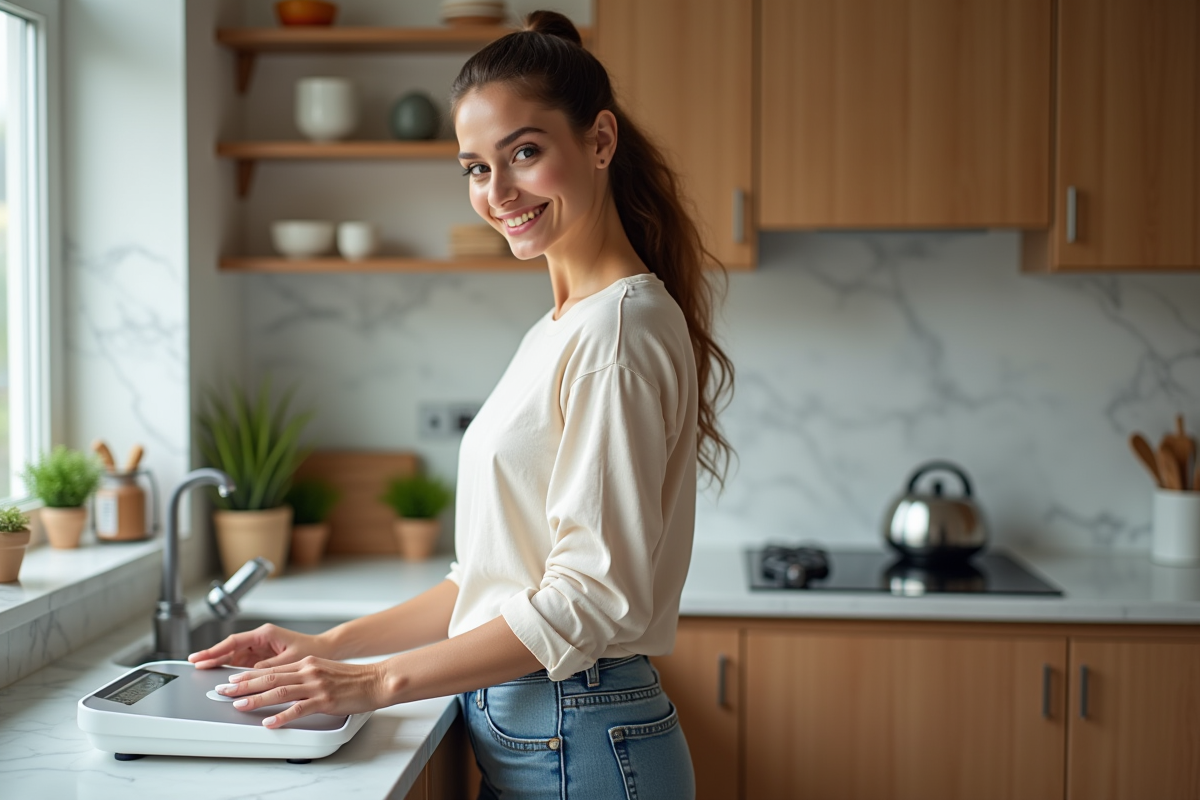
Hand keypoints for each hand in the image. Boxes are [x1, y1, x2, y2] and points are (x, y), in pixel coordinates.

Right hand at [187, 623, 331, 669]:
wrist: (326, 651)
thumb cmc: (311, 650)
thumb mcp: (289, 660)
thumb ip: (268, 668)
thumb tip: (249, 676)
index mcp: (265, 634)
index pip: (234, 642)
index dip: (215, 650)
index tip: (201, 656)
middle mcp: (261, 640)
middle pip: (231, 649)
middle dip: (213, 656)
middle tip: (195, 664)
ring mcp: (261, 649)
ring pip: (235, 657)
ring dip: (221, 664)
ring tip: (204, 671)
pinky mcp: (264, 658)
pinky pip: (244, 664)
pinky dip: (233, 670)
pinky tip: (224, 677)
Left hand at [214, 656, 390, 727]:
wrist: (376, 680)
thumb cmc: (353, 679)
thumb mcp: (324, 671)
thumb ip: (304, 676)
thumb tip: (283, 684)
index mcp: (306, 664)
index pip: (271, 668)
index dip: (248, 675)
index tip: (231, 679)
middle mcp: (308, 671)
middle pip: (270, 677)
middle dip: (244, 685)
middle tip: (224, 690)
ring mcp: (316, 686)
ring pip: (280, 691)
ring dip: (257, 699)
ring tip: (239, 705)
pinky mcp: (325, 700)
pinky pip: (299, 709)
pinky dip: (282, 716)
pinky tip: (270, 722)